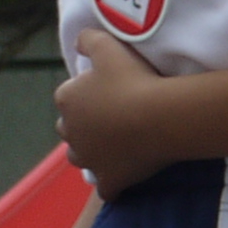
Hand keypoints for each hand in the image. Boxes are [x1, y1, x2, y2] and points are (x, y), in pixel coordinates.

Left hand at [54, 27, 178, 197]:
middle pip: (69, 130)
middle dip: (83, 126)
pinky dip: (112, 184)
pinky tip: (123, 177)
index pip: (68, 98)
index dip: (86, 96)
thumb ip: (88, 39)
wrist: (160, 116)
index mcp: (67, 99)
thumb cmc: (134, 79)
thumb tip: (79, 42)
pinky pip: (106, 188)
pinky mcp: (109, 180)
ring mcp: (89, 159)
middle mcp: (70, 131)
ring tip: (114, 147)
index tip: (108, 94)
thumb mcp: (108, 45)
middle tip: (112, 120)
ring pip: (80, 158)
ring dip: (92, 154)